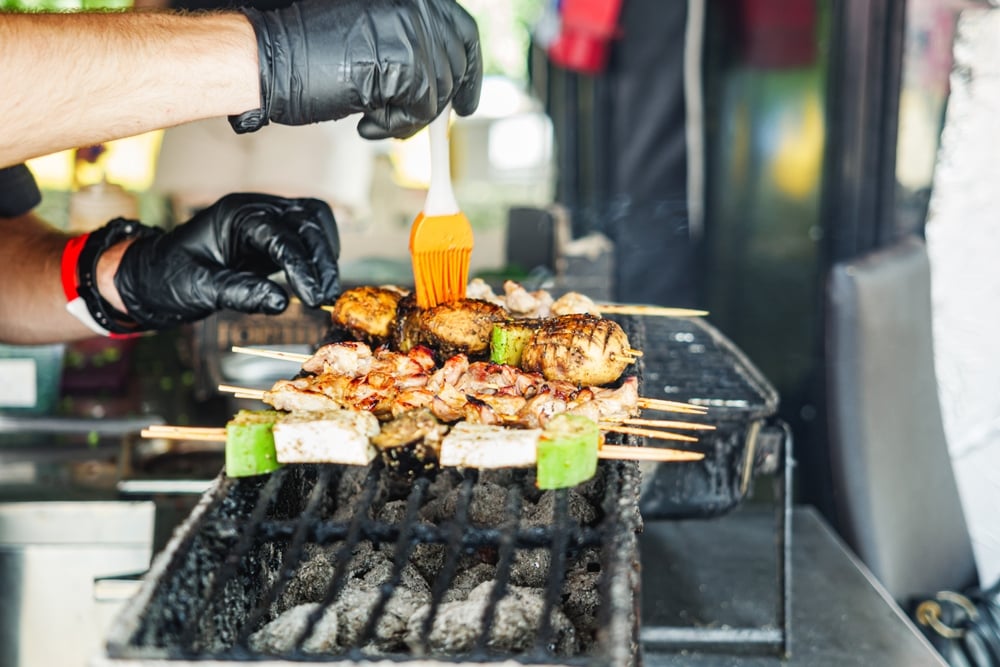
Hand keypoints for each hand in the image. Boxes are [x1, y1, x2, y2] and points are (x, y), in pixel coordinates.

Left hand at [113, 194, 339, 329]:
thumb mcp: (200, 288)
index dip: (302, 266)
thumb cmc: (169, 278)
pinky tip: (317, 281)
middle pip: (307, 221)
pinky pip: (309, 236)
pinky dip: (320, 256)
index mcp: (235, 215)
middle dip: (321, 260)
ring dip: (325, 255)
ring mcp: (267, 220)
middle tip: (324, 298)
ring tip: (324, 291)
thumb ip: (240, 292)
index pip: (281, 235)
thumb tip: (281, 303)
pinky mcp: (274, 237)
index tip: (313, 298)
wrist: (154, 276)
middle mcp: (256, 209)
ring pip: (315, 222)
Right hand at [231, 0, 481, 139]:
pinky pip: (422, 111)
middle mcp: (416, 5)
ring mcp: (413, 31)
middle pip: (454, 64)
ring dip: (408, 118)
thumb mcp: (371, 36)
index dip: (470, 68)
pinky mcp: (406, 63)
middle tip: (415, 124)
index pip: (461, 30)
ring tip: (373, 120)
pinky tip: (367, 124)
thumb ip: (407, 47)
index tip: (467, 100)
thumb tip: (443, 81)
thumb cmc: (306, 49)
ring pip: (438, 92)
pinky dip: (396, 126)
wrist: (270, 58)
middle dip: (438, 102)